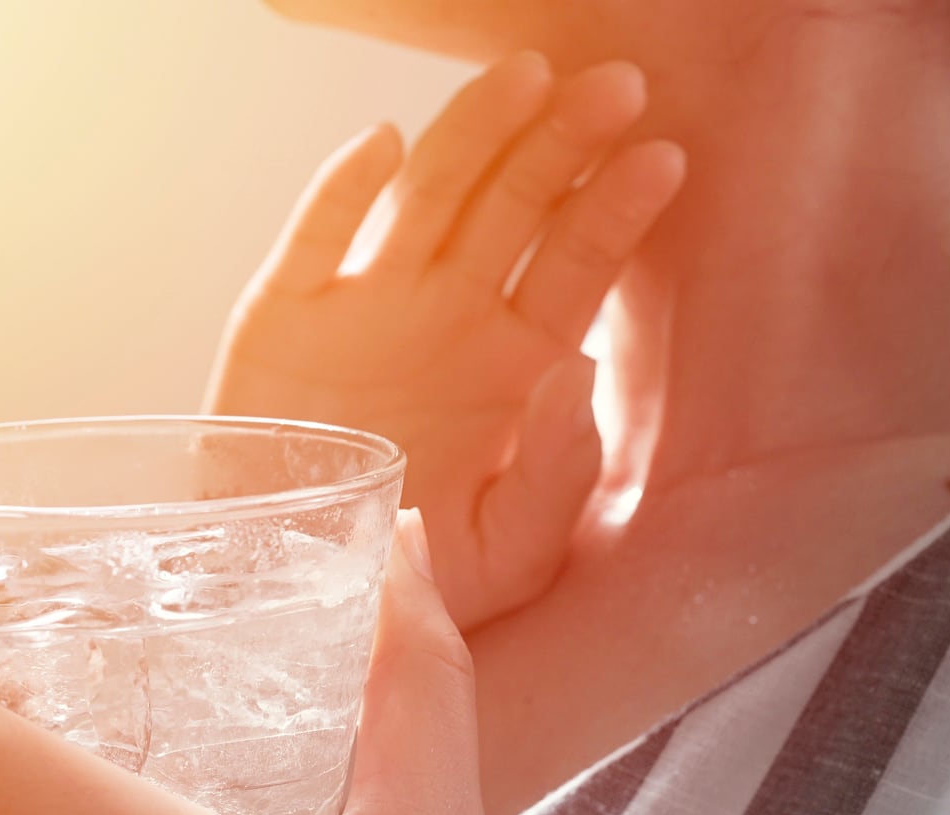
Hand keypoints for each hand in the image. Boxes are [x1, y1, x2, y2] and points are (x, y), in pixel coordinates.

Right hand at [208, 54, 685, 630]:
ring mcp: (369, 304)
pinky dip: (343, 189)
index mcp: (516, 364)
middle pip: (517, 206)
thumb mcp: (511, 555)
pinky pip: (317, 239)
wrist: (299, 601)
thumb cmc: (415, 584)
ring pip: (430, 196)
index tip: (664, 158)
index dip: (616, 209)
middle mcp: (450, 316)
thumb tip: (576, 370)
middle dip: (564, 143)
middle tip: (615, 87)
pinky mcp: (285, 315)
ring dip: (477, 133)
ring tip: (528, 78)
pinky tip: (384, 145)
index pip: (578, 264)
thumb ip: (557, 475)